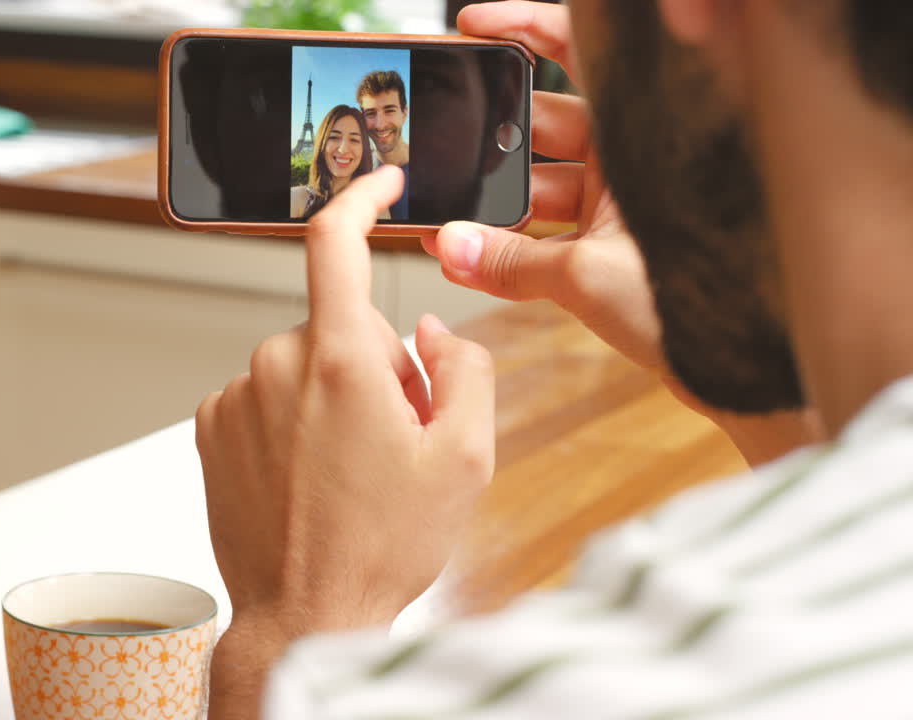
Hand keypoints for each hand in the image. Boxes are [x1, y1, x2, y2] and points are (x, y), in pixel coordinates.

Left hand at [196, 166, 495, 714]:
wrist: (304, 616)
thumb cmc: (379, 548)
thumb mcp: (465, 460)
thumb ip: (464, 370)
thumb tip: (434, 330)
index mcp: (338, 363)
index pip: (335, 241)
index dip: (361, 197)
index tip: (381, 183)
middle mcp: (274, 368)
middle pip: (338, 323)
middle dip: (374, 359)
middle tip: (396, 433)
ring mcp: (235, 398)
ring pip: (301, 362)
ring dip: (332, 394)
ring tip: (351, 468)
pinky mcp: (210, 427)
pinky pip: (265, 394)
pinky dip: (292, 417)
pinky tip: (311, 473)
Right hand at [426, 1, 819, 462]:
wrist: (749, 370)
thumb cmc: (708, 305)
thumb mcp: (590, 276)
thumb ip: (511, 261)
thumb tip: (449, 247)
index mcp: (642, 137)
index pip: (579, 54)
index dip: (524, 29)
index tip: (472, 28)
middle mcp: (632, 162)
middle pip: (544, 124)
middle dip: (489, 140)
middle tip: (444, 148)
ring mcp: (621, 206)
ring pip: (540, 188)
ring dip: (494, 208)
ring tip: (447, 224)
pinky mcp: (612, 249)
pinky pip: (548, 236)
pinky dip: (512, 249)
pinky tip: (470, 260)